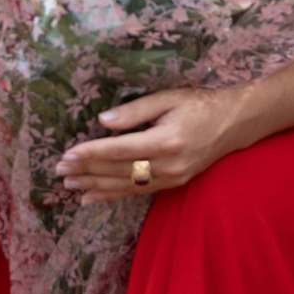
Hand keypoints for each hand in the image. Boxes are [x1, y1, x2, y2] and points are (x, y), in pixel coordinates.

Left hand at [58, 86, 242, 195]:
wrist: (234, 124)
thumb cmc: (200, 104)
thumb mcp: (169, 98)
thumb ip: (135, 111)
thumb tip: (103, 121)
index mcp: (167, 140)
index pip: (121, 150)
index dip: (92, 153)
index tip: (67, 155)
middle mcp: (169, 164)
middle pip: (120, 171)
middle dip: (87, 171)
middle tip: (59, 171)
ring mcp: (172, 177)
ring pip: (126, 185)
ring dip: (95, 185)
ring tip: (69, 185)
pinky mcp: (174, 183)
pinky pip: (138, 191)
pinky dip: (112, 194)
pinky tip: (92, 196)